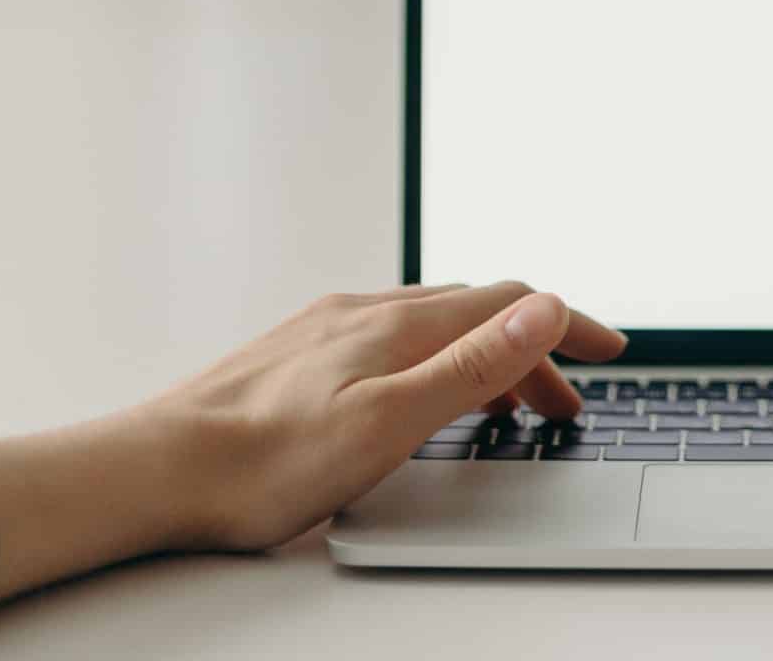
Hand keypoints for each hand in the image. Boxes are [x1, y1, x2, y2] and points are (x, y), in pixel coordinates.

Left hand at [0, 281, 625, 605]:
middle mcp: (370, 311)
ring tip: (504, 403)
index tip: (612, 350)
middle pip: (478, 312)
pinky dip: (435, 356)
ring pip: (433, 323)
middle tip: (567, 402)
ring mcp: (333, 326)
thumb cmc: (265, 464)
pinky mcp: (303, 349)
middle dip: (535, 349)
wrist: (160, 468)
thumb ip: (472, 365)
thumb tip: (545, 306)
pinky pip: (392, 335)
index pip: (511, 304)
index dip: (569, 325)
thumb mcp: (390, 422)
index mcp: (401, 325)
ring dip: (485, 354)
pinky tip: (417, 389)